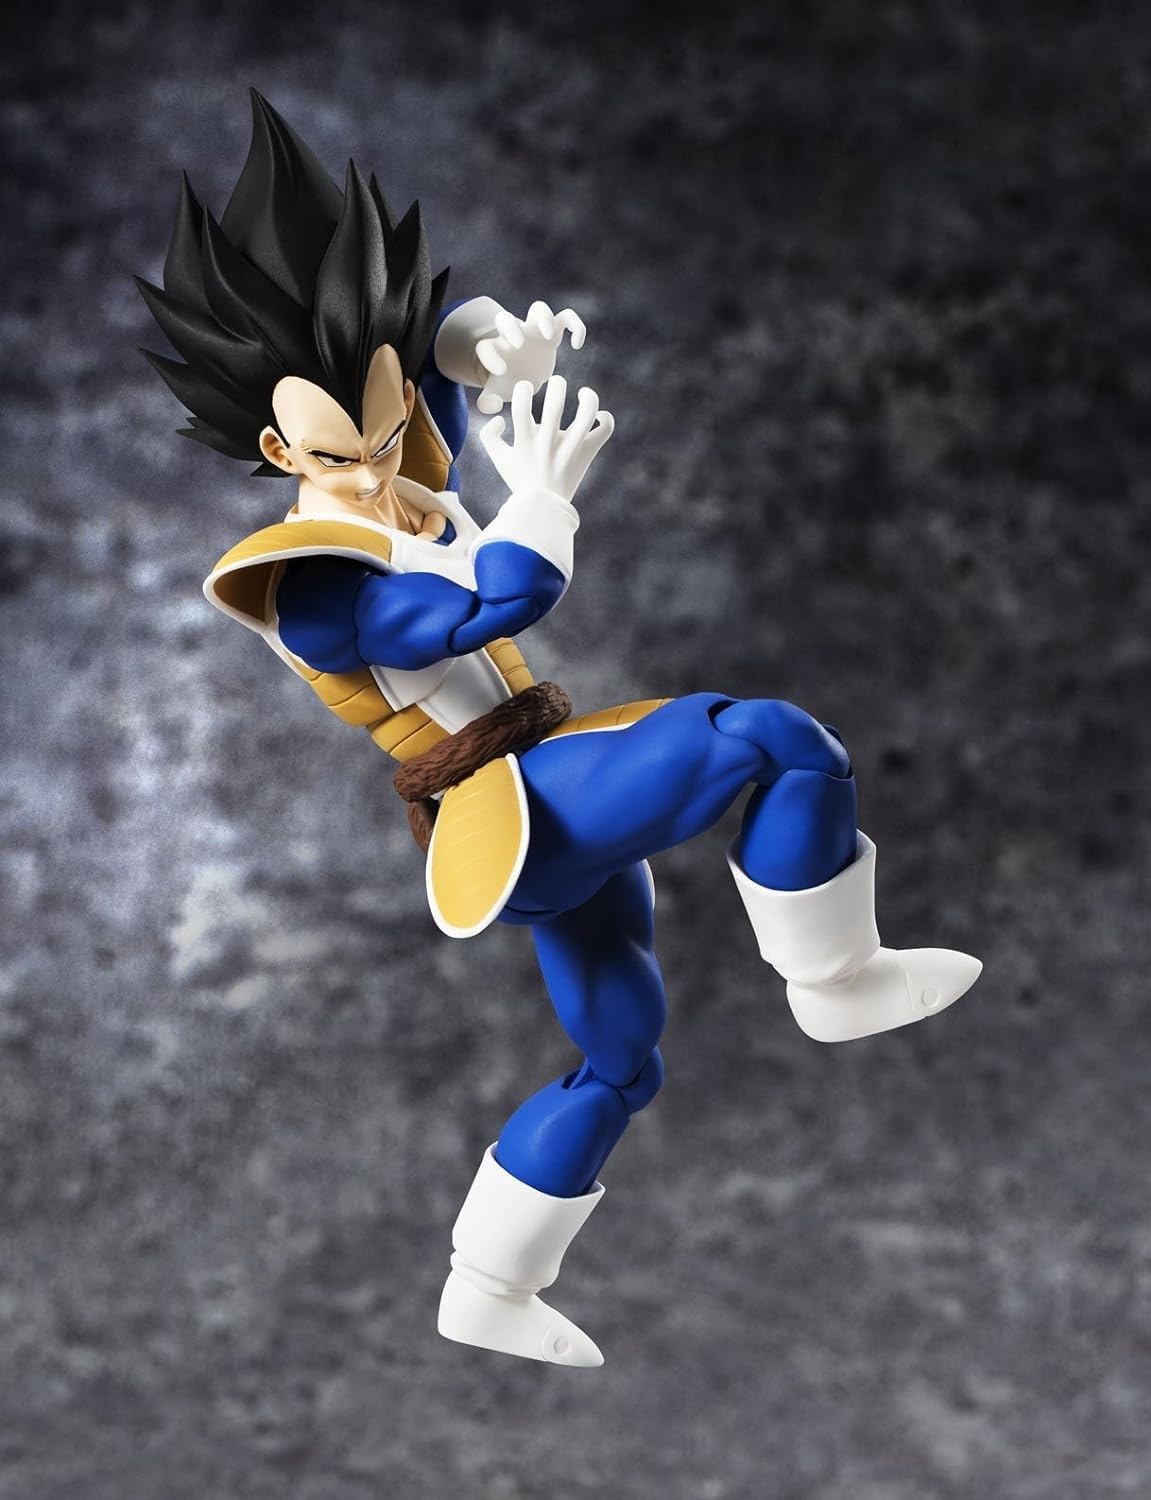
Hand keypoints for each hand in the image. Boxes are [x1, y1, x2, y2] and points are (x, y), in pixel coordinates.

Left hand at [474, 302, 586, 415]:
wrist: (523, 376)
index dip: (490, 357)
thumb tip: (491, 406)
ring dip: (544, 317)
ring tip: (549, 335)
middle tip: (519, 346)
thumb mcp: (496, 394)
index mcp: (495, 351)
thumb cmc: (507, 383)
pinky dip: (575, 325)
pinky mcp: (554, 332)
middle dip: (511, 328)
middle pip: (505, 319)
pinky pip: (567, 317)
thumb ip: (488, 402)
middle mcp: (513, 336)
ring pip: (538, 309)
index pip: (485, 348)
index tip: (501, 372)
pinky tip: (576, 346)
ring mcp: (534, 332)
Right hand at [478, 377, 613, 504]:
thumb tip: (500, 418)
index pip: (521, 405)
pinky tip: (598, 416)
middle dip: (557, 384)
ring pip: (587, 414)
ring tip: (584, 393)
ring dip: (588, 397)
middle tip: (556, 383)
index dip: (523, 389)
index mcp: (525, 442)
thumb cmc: (520, 479)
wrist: (544, 508)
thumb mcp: (498, 459)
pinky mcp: (586, 454)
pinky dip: (606, 419)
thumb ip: (489, 435)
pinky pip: (604, 431)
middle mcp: (548, 444)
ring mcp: (570, 449)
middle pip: (555, 404)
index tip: (526, 389)